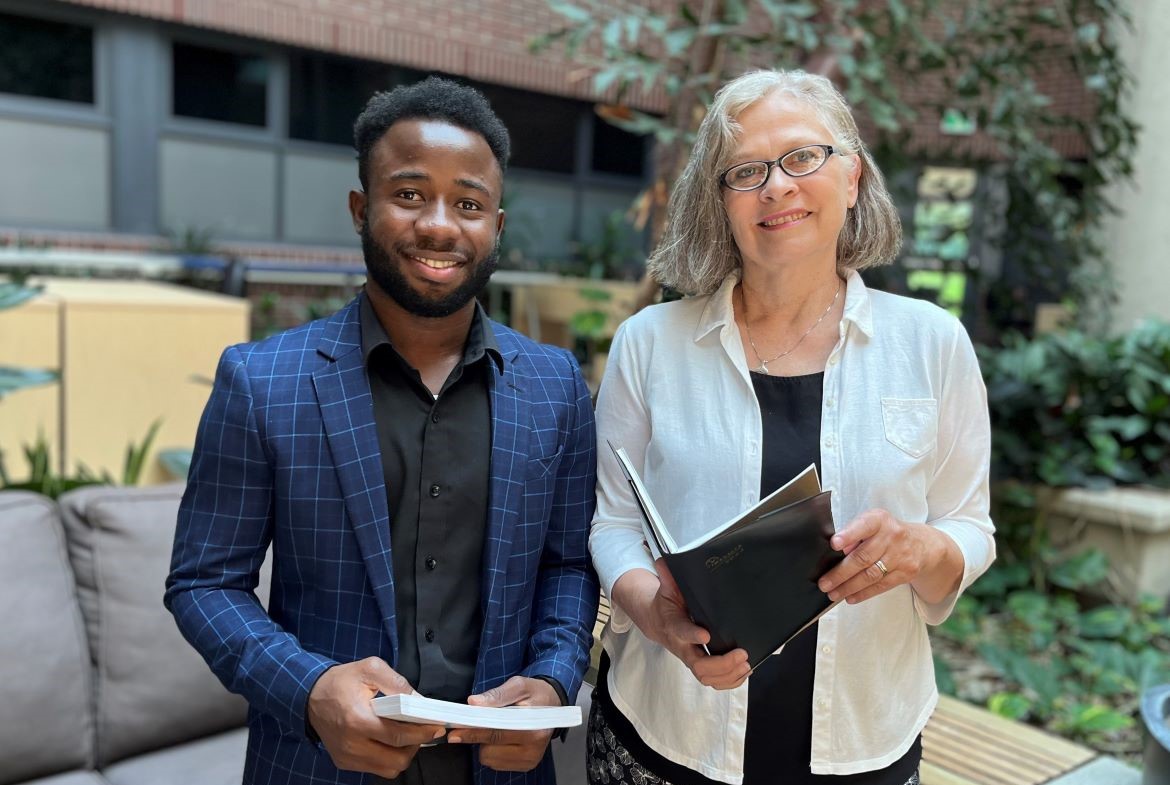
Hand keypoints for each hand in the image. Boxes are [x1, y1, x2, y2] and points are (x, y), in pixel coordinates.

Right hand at [306, 657, 444, 778]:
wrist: (309, 696)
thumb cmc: (340, 681)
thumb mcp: (370, 669)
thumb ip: (397, 682)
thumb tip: (420, 699)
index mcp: (357, 719)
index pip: (398, 735)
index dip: (422, 733)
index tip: (437, 727)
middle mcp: (351, 744)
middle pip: (397, 759)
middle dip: (415, 745)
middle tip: (421, 730)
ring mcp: (347, 756)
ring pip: (389, 769)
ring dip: (403, 754)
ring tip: (406, 736)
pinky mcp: (344, 762)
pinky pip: (375, 769)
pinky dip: (388, 758)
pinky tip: (389, 741)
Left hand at [447, 676, 557, 771]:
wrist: (554, 705)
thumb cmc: (535, 693)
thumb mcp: (518, 685)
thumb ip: (496, 695)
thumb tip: (473, 703)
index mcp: (532, 726)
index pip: (495, 732)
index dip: (473, 731)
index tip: (455, 731)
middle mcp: (533, 747)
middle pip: (489, 749)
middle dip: (479, 735)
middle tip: (476, 722)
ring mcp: (529, 759)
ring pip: (489, 758)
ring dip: (486, 744)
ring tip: (498, 727)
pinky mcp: (526, 765)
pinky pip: (495, 763)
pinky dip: (493, 750)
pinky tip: (503, 738)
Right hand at [615, 561, 749, 689]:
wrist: (657, 622)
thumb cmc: (666, 604)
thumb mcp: (666, 588)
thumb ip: (668, 576)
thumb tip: (666, 561)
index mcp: (674, 626)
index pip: (681, 632)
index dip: (693, 635)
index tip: (706, 634)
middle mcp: (683, 647)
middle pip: (699, 665)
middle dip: (721, 663)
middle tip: (741, 653)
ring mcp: (692, 658)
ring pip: (707, 677)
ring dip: (729, 675)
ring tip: (746, 664)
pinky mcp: (701, 666)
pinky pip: (714, 681)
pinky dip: (731, 680)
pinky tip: (744, 671)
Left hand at [817, 509, 957, 604]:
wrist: (923, 544)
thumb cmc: (888, 532)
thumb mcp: (873, 524)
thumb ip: (855, 533)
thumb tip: (839, 551)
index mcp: (879, 520)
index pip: (863, 525)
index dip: (849, 535)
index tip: (834, 544)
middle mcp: (892, 536)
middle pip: (863, 557)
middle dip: (841, 572)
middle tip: (824, 583)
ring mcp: (900, 556)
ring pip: (871, 575)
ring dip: (849, 587)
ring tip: (833, 593)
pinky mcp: (906, 573)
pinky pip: (881, 585)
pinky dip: (864, 593)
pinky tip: (850, 597)